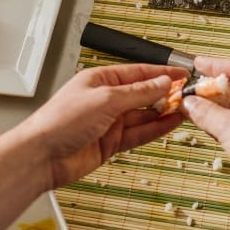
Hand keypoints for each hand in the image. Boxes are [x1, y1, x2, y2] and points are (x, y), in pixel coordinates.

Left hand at [23, 64, 188, 189]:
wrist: (42, 157)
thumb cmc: (60, 121)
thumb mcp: (105, 100)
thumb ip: (137, 93)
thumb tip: (160, 83)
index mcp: (99, 79)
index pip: (137, 73)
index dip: (161, 73)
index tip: (182, 75)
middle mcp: (105, 99)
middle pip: (142, 93)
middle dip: (165, 93)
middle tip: (188, 93)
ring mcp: (109, 122)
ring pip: (143, 114)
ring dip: (163, 112)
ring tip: (185, 108)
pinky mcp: (111, 143)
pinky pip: (139, 133)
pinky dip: (156, 128)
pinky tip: (171, 123)